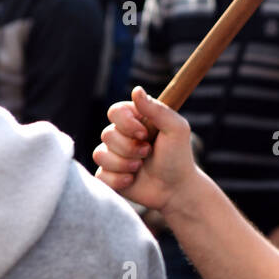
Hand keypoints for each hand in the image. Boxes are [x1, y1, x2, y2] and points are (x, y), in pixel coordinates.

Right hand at [94, 86, 199, 214]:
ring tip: (140, 167)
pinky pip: (100, 174)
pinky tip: (132, 180)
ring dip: (124, 163)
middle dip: (129, 147)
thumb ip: (156, 109)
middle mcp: (121, 136)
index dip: (126, 123)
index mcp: (135, 120)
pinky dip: (118, 179)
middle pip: (107, 134)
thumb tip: (136, 89)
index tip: (144, 133)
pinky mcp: (108, 175)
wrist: (176, 189)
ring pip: (100, 154)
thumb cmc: (178, 156)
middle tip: (148, 152)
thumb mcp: (175, 129)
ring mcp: (113, 156)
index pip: (114, 111)